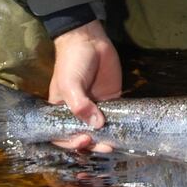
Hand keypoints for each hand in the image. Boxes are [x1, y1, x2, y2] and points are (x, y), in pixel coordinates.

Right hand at [49, 20, 120, 152]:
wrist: (90, 40)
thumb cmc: (72, 61)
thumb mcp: (70, 83)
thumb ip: (80, 104)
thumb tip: (96, 124)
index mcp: (61, 111)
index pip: (63, 135)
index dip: (71, 143)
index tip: (84, 140)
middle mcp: (77, 113)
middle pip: (84, 136)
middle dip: (93, 145)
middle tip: (105, 146)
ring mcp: (95, 108)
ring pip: (100, 131)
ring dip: (107, 139)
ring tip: (115, 144)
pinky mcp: (111, 101)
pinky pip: (115, 118)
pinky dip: (120, 127)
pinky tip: (126, 133)